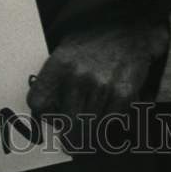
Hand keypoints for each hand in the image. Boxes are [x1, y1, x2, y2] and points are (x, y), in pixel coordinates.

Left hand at [27, 20, 169, 123]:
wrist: (131, 31)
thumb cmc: (95, 42)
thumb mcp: (65, 49)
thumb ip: (53, 78)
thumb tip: (44, 111)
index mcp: (60, 63)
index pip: (39, 103)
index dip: (44, 115)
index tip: (51, 118)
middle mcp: (78, 75)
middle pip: (65, 123)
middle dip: (68, 135)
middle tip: (71, 141)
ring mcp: (101, 86)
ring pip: (88, 128)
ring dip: (89, 135)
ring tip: (90, 133)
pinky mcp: (123, 94)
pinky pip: (110, 123)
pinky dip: (108, 128)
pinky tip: (107, 121)